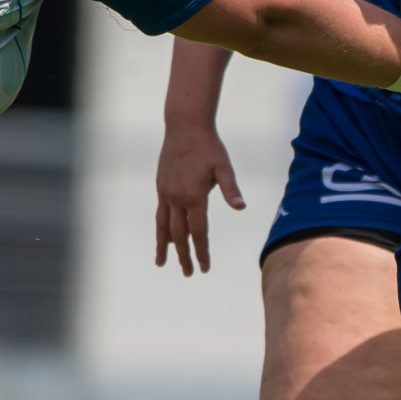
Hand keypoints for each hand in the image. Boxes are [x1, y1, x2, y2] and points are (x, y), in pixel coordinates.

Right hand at [153, 122, 244, 276]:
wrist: (184, 127)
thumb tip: (241, 207)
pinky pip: (160, 214)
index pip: (198, 232)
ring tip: (161, 263)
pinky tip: (163, 237)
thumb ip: (231, 188)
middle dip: (183, 256)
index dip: (202, 252)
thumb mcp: (223, 167)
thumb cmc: (209, 146)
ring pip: (164, 227)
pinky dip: (161, 229)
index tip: (205, 267)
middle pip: (179, 235)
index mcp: (194, 197)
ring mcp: (166, 193)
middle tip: (189, 273)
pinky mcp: (161, 187)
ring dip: (164, 247)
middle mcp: (177, 198)